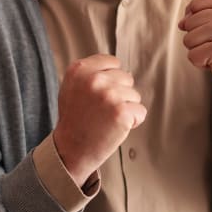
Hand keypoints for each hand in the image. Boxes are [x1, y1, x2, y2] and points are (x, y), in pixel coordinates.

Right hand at [52, 54, 147, 184]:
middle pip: (126, 78)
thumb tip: (119, 67)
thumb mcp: (72, 87)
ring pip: (134, 95)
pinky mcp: (121, 112)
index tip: (100, 95)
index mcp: (80, 69)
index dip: (111, 80)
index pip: (113, 62)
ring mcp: (108, 94)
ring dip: (125, 109)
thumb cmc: (74, 119)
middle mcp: (94, 78)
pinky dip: (133, 122)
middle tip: (101, 111)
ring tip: (106, 120)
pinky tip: (115, 128)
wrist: (70, 149)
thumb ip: (91, 73)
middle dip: (119, 94)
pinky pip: (140, 111)